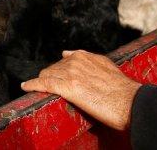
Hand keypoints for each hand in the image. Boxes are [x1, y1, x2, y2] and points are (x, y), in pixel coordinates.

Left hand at [21, 50, 140, 130]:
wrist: (130, 102)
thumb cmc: (122, 89)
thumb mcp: (106, 66)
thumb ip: (88, 58)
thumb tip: (68, 53)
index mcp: (85, 56)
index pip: (63, 61)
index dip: (58, 70)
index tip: (54, 75)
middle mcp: (76, 61)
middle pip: (53, 68)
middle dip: (50, 76)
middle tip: (47, 86)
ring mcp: (71, 73)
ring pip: (48, 75)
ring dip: (42, 82)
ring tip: (36, 87)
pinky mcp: (67, 87)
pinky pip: (44, 84)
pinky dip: (33, 85)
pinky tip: (26, 87)